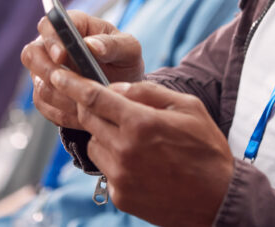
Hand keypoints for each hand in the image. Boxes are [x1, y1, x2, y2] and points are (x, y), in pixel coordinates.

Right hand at [21, 10, 144, 128]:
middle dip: (48, 71)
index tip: (61, 56)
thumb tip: (91, 45)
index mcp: (72, 25)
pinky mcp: (45, 94)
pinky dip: (63, 112)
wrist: (123, 88)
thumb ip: (113, 45)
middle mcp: (52, 46)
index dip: (51, 39)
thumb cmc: (125, 61)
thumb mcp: (129, 49)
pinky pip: (44, 105)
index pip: (48, 24)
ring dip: (62, 96)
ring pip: (39, 84)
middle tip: (69, 84)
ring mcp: (44, 71)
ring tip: (87, 103)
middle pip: (31, 54)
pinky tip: (83, 114)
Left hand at [49, 70, 232, 226]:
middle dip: (88, 105)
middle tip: (102, 101)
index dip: (72, 83)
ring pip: (94, 143)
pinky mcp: (120, 195)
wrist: (217, 199)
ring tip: (132, 136)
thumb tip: (118, 88)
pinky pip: (106, 168)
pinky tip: (140, 160)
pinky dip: (115, 158)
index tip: (57, 75)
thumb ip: (149, 93)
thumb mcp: (188, 107)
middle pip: (88, 119)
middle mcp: (125, 150)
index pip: (94, 97)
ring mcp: (120, 176)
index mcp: (141, 123)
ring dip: (103, 133)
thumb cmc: (206, 149)